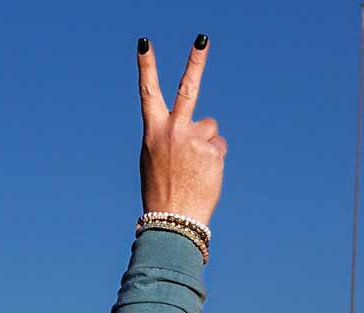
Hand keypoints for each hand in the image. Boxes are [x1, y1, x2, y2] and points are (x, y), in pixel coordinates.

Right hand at [137, 36, 225, 224]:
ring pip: (210, 127)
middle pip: (187, 88)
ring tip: (195, 169)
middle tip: (202, 39)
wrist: (173, 221)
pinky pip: (218, 146)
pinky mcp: (213, 150)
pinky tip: (203, 176)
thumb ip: (170, 137)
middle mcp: (173, 131)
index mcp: (153, 133)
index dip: (146, 67)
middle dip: (195, 61)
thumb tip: (197, 125)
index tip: (144, 43)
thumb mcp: (155, 160)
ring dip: (206, 143)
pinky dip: (214, 160)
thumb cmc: (162, 192)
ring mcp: (194, 139)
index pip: (148, 93)